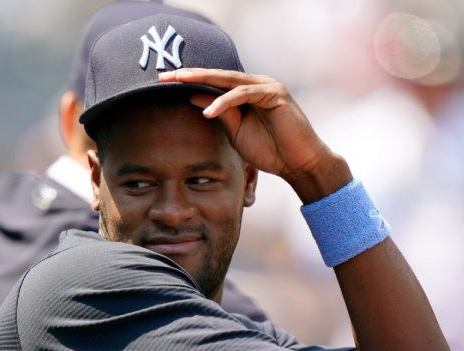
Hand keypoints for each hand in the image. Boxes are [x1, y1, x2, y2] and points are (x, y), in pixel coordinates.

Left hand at [158, 69, 350, 201]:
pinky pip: (244, 94)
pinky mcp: (275, 94)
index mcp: (247, 92)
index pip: (215, 82)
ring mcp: (267, 86)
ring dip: (203, 80)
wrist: (298, 163)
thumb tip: (192, 96)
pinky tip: (208, 111)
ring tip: (179, 83)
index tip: (165, 82)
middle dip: (190, 74)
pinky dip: (225, 102)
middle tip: (165, 75)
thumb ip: (219, 113)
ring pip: (230, 80)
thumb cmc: (270, 150)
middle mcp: (257, 84)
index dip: (190, 81)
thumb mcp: (235, 131)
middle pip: (218, 75)